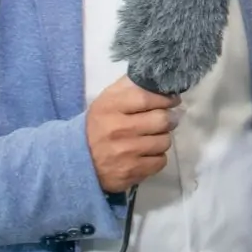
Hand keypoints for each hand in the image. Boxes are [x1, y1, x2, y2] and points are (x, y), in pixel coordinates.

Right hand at [85, 77, 178, 191]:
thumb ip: (130, 86)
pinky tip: (146, 154)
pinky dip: (157, 157)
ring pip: (164, 141)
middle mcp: (118, 129)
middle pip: (162, 120)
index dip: (165, 98)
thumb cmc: (99, 125)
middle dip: (168, 119)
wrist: (79, 160)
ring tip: (151, 137)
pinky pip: (161, 161)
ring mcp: (125, 152)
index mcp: (110, 107)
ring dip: (162, 138)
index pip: (147, 98)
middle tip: (164, 120)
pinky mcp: (131, 172)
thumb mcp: (107, 100)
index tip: (172, 100)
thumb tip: (158, 79)